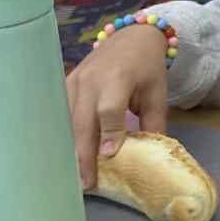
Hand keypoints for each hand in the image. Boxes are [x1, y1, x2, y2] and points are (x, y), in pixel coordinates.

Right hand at [65, 24, 170, 188]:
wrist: (131, 38)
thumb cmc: (147, 68)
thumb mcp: (158, 93)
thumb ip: (153, 123)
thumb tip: (150, 158)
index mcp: (118, 77)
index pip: (109, 109)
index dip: (109, 132)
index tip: (108, 156)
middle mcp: (91, 80)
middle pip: (83, 120)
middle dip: (83, 153)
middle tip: (86, 183)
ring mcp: (74, 81)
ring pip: (68, 120)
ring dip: (70, 148)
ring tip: (74, 176)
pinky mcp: (66, 84)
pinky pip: (61, 113)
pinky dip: (63, 135)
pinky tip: (65, 156)